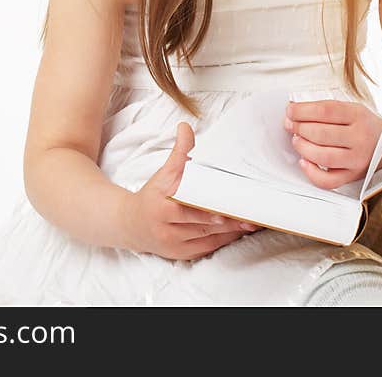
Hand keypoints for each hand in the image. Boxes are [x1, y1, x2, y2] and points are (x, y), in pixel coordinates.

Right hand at [124, 122, 262, 260]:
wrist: (131, 225)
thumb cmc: (152, 195)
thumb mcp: (163, 173)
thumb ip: (179, 152)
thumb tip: (186, 127)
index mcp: (162, 204)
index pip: (188, 205)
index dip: (207, 208)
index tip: (226, 205)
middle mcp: (166, 226)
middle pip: (201, 223)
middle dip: (226, 219)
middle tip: (247, 213)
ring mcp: (174, 243)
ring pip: (207, 237)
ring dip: (230, 231)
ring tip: (250, 222)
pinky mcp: (181, 255)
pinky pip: (206, 248)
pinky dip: (223, 240)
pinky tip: (237, 231)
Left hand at [284, 100, 381, 189]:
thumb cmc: (364, 126)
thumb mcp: (352, 109)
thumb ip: (326, 109)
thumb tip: (295, 110)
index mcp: (358, 116)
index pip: (325, 111)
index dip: (302, 110)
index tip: (290, 111)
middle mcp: (360, 138)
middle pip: (321, 133)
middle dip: (299, 128)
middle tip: (290, 125)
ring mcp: (357, 159)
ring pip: (323, 156)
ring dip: (302, 147)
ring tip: (297, 140)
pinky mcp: (353, 176)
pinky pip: (328, 180)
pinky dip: (312, 172)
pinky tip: (304, 162)